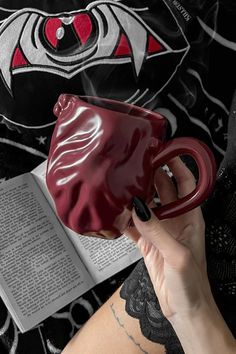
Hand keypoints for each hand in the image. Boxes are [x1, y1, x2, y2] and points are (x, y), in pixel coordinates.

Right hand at [125, 157, 212, 323]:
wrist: (184, 310)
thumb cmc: (192, 286)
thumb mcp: (177, 255)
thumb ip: (157, 231)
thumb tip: (139, 209)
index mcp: (191, 219)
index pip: (185, 184)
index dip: (177, 166)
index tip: (164, 152)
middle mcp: (176, 221)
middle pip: (163, 190)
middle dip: (151, 176)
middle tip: (135, 166)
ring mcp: (161, 231)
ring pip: (146, 206)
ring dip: (136, 197)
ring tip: (122, 186)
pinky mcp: (148, 244)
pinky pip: (134, 226)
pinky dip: (125, 220)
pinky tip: (115, 215)